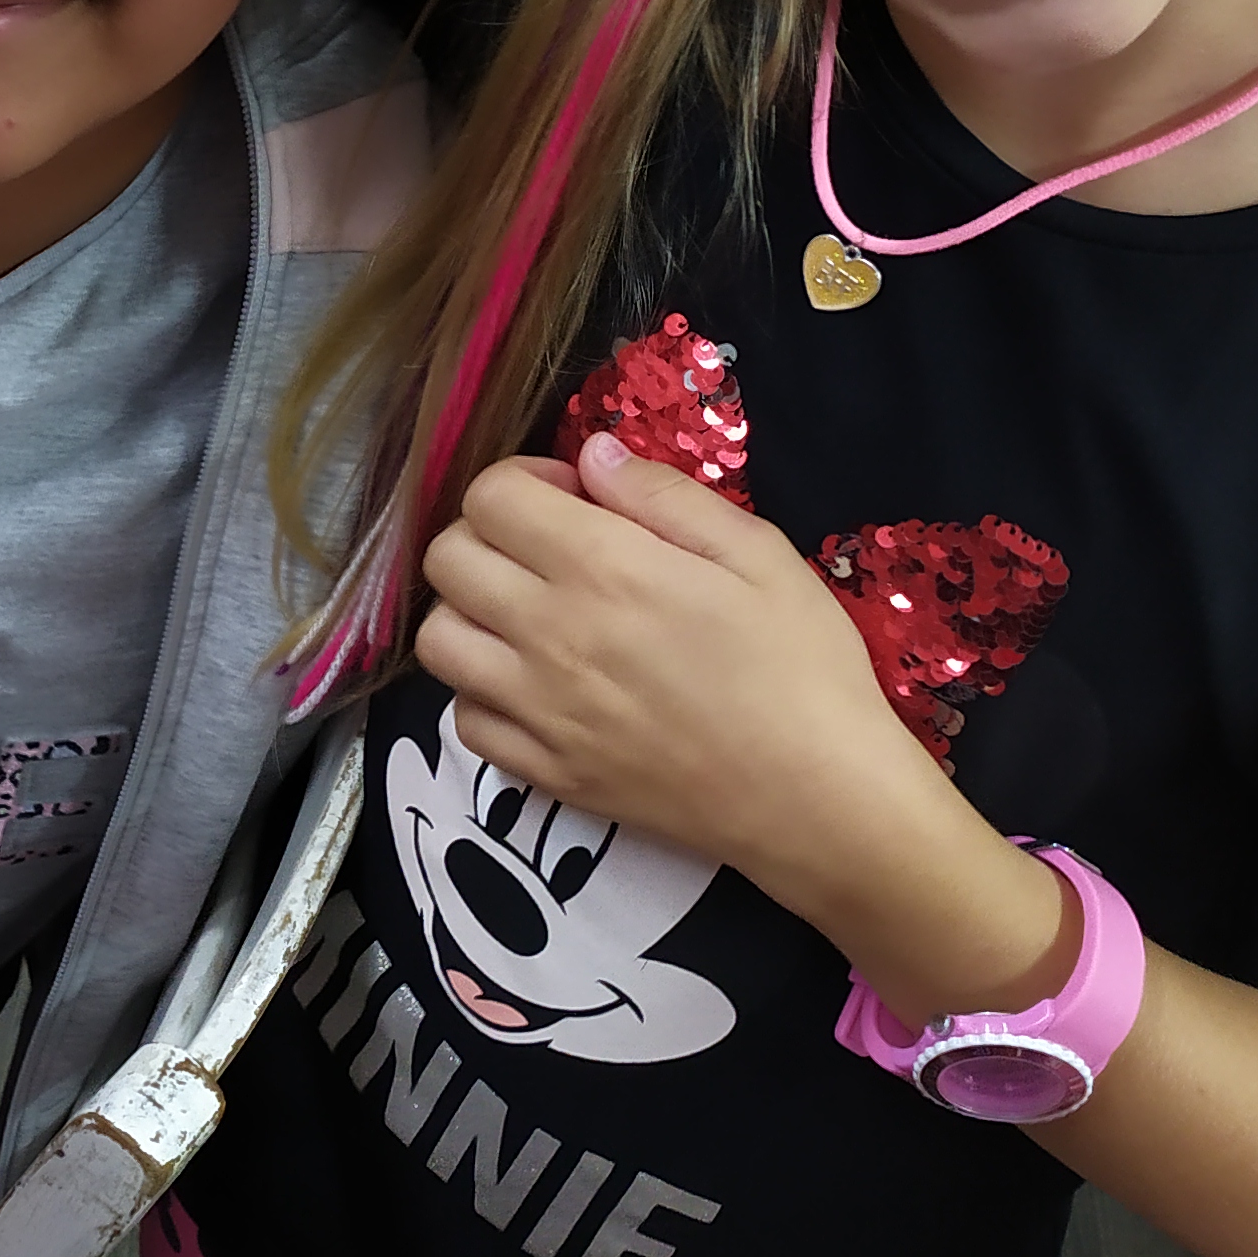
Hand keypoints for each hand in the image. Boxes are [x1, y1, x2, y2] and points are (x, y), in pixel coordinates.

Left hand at [419, 438, 928, 880]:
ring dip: (471, 613)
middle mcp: (549, 635)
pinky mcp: (545, 773)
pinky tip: (536, 687)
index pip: (491, 496)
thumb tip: (593, 455)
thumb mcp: (758, 554)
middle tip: (547, 550)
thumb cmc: (804, 669)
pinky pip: (463, 721)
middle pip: (447, 559)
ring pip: (438, 641)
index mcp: (602, 568)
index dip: (523, 481)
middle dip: (487, 534)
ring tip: (530, 616)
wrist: (820, 801)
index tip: (571, 498)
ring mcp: (538, 711)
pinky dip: (484, 694)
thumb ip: (663, 495)